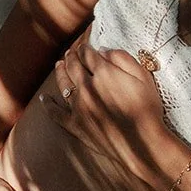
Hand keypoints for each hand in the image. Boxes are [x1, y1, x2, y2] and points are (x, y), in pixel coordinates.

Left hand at [41, 44, 174, 182]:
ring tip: (59, 65)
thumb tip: (102, 50)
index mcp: (103, 73)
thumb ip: (122, 58)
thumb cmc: (147, 109)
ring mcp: (78, 107)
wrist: (142, 144)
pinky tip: (43, 99)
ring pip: (63, 84)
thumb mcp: (143, 76)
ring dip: (60, 72)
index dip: (85, 47)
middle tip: (70, 53)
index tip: (84, 46)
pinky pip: (56, 114)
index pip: (87, 54)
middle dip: (71, 56)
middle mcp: (87, 87)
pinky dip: (48, 105)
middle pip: (73, 66)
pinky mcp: (75, 125)